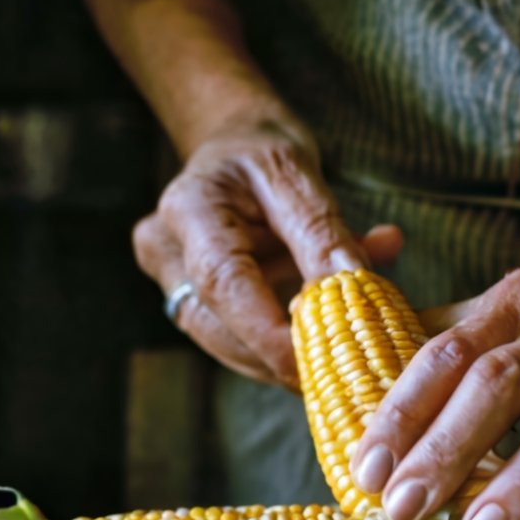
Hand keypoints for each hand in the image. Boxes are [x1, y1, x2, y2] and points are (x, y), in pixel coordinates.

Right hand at [134, 117, 401, 385]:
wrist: (230, 144)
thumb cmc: (261, 149)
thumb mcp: (296, 173)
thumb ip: (321, 231)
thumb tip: (353, 286)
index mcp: (188, 208)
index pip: (223, 282)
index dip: (264, 332)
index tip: (308, 362)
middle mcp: (166, 250)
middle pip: (217, 326)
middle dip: (277, 358)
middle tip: (340, 374)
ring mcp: (172, 281)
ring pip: (224, 345)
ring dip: (282, 360)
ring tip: (340, 362)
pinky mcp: (191, 302)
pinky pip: (234, 339)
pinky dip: (279, 348)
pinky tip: (320, 347)